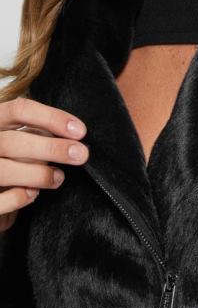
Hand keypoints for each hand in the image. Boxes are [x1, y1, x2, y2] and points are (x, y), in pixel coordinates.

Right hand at [0, 97, 89, 232]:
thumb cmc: (10, 161)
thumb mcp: (21, 141)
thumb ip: (38, 134)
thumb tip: (74, 136)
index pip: (19, 110)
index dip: (51, 118)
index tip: (79, 131)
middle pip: (13, 141)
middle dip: (51, 148)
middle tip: (80, 155)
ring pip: (3, 170)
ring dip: (38, 174)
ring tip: (58, 177)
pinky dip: (18, 197)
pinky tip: (33, 193)